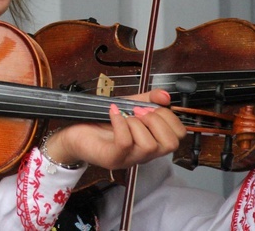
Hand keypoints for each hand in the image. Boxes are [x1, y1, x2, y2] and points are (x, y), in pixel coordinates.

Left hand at [44, 89, 186, 169]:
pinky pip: (124, 143)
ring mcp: (128, 158)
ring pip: (148, 146)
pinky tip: (113, 114)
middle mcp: (144, 154)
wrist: (75, 131)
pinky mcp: (112, 158)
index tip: (151, 107)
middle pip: (170, 144)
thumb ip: (148, 99)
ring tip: (124, 115)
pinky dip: (120, 123)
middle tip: (138, 111)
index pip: (179, 135)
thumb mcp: (129, 105)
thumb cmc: (103, 121)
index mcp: (153, 141)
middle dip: (157, 121)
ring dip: (137, 123)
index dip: (169, 117)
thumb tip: (166, 95)